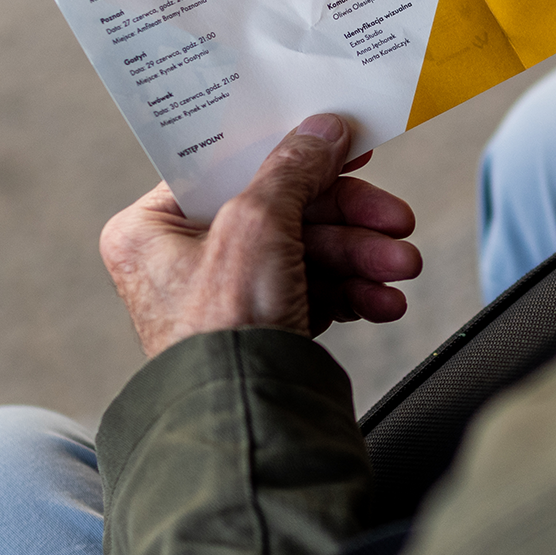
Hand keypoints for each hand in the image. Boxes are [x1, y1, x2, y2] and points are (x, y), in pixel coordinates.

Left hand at [99, 114, 420, 355]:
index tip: (345, 143)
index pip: (230, 168)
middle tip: (397, 220)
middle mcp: (182, 261)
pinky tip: (385, 302)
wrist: (244, 425)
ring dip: (363, 258)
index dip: (293, 152)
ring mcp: (224, 299)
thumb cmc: (224, 329)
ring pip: (308, 254)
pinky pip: (313, 293)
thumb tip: (322, 129)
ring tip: (402, 268)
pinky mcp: (261, 329)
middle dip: (351, 222)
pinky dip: (352, 293)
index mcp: (152, 228)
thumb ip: (293, 168)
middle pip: (283, 212)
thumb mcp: (258, 223)